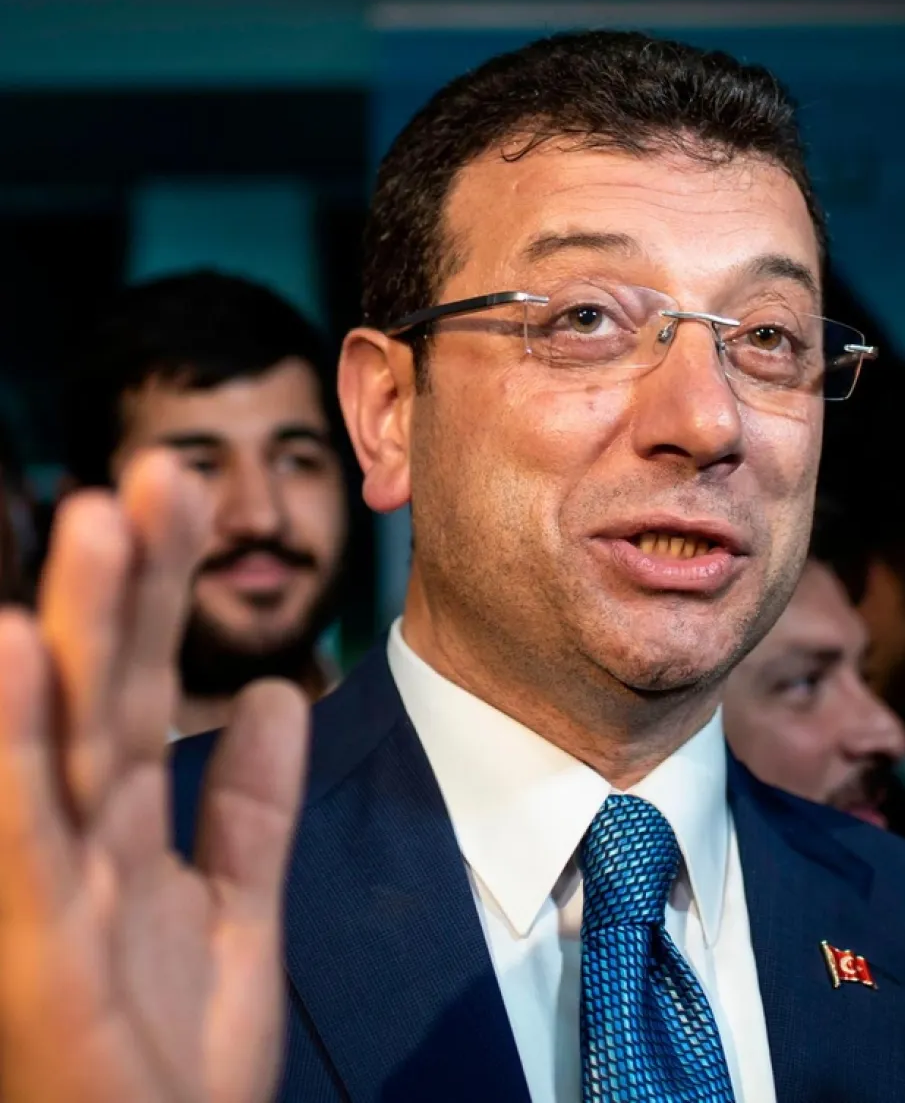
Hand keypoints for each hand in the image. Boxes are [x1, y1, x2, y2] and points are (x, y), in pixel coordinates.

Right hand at [0, 453, 308, 1102]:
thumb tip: (271, 695)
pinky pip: (32, 840)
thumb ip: (252, 806)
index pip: (142, 682)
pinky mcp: (43, 953)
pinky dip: (19, 750)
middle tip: (160, 468)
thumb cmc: (176, 1055)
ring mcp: (55, 894)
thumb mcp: (233, 909)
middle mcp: (80, 845)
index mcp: (126, 830)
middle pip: (104, 687)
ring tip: (94, 522)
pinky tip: (13, 657)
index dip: (165, 589)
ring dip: (76, 630)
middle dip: (130, 581)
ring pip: (66, 739)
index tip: (190, 493)